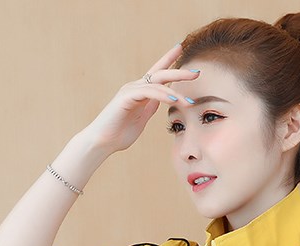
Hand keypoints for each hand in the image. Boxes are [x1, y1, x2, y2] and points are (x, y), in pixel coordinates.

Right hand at [82, 44, 199, 155]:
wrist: (102, 143)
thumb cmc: (119, 134)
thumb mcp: (141, 119)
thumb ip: (151, 108)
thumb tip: (161, 101)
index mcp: (140, 92)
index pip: (158, 72)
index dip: (169, 60)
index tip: (181, 49)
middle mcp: (135, 87)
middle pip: (161, 74)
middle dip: (179, 72)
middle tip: (197, 72)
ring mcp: (130, 91)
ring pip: (157, 84)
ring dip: (176, 92)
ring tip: (190, 101)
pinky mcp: (126, 98)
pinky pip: (148, 93)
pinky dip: (162, 96)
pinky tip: (174, 101)